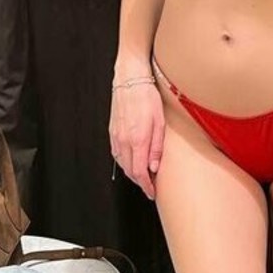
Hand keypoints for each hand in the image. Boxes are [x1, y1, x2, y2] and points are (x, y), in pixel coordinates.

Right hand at [109, 81, 163, 200]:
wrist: (130, 79)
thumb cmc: (148, 97)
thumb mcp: (160, 122)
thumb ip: (156, 147)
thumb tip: (154, 167)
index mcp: (137, 140)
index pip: (140, 172)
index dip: (146, 186)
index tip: (153, 192)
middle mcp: (123, 140)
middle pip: (130, 171)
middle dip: (140, 182)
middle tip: (150, 187)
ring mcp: (115, 136)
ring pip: (122, 163)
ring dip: (132, 173)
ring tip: (144, 176)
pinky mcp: (112, 131)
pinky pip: (117, 153)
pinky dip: (125, 162)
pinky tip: (132, 162)